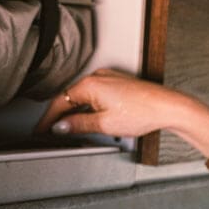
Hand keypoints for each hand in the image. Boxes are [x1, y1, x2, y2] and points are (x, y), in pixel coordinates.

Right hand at [36, 69, 208, 157]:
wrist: (167, 107)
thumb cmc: (142, 112)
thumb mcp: (104, 124)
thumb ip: (78, 124)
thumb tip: (61, 126)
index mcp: (89, 84)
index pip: (59, 102)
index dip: (48, 119)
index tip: (41, 130)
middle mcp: (97, 77)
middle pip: (69, 97)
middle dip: (59, 115)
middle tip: (50, 131)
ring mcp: (107, 78)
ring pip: (81, 96)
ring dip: (73, 111)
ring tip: (68, 128)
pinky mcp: (116, 82)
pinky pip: (93, 93)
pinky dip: (86, 106)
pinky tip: (87, 117)